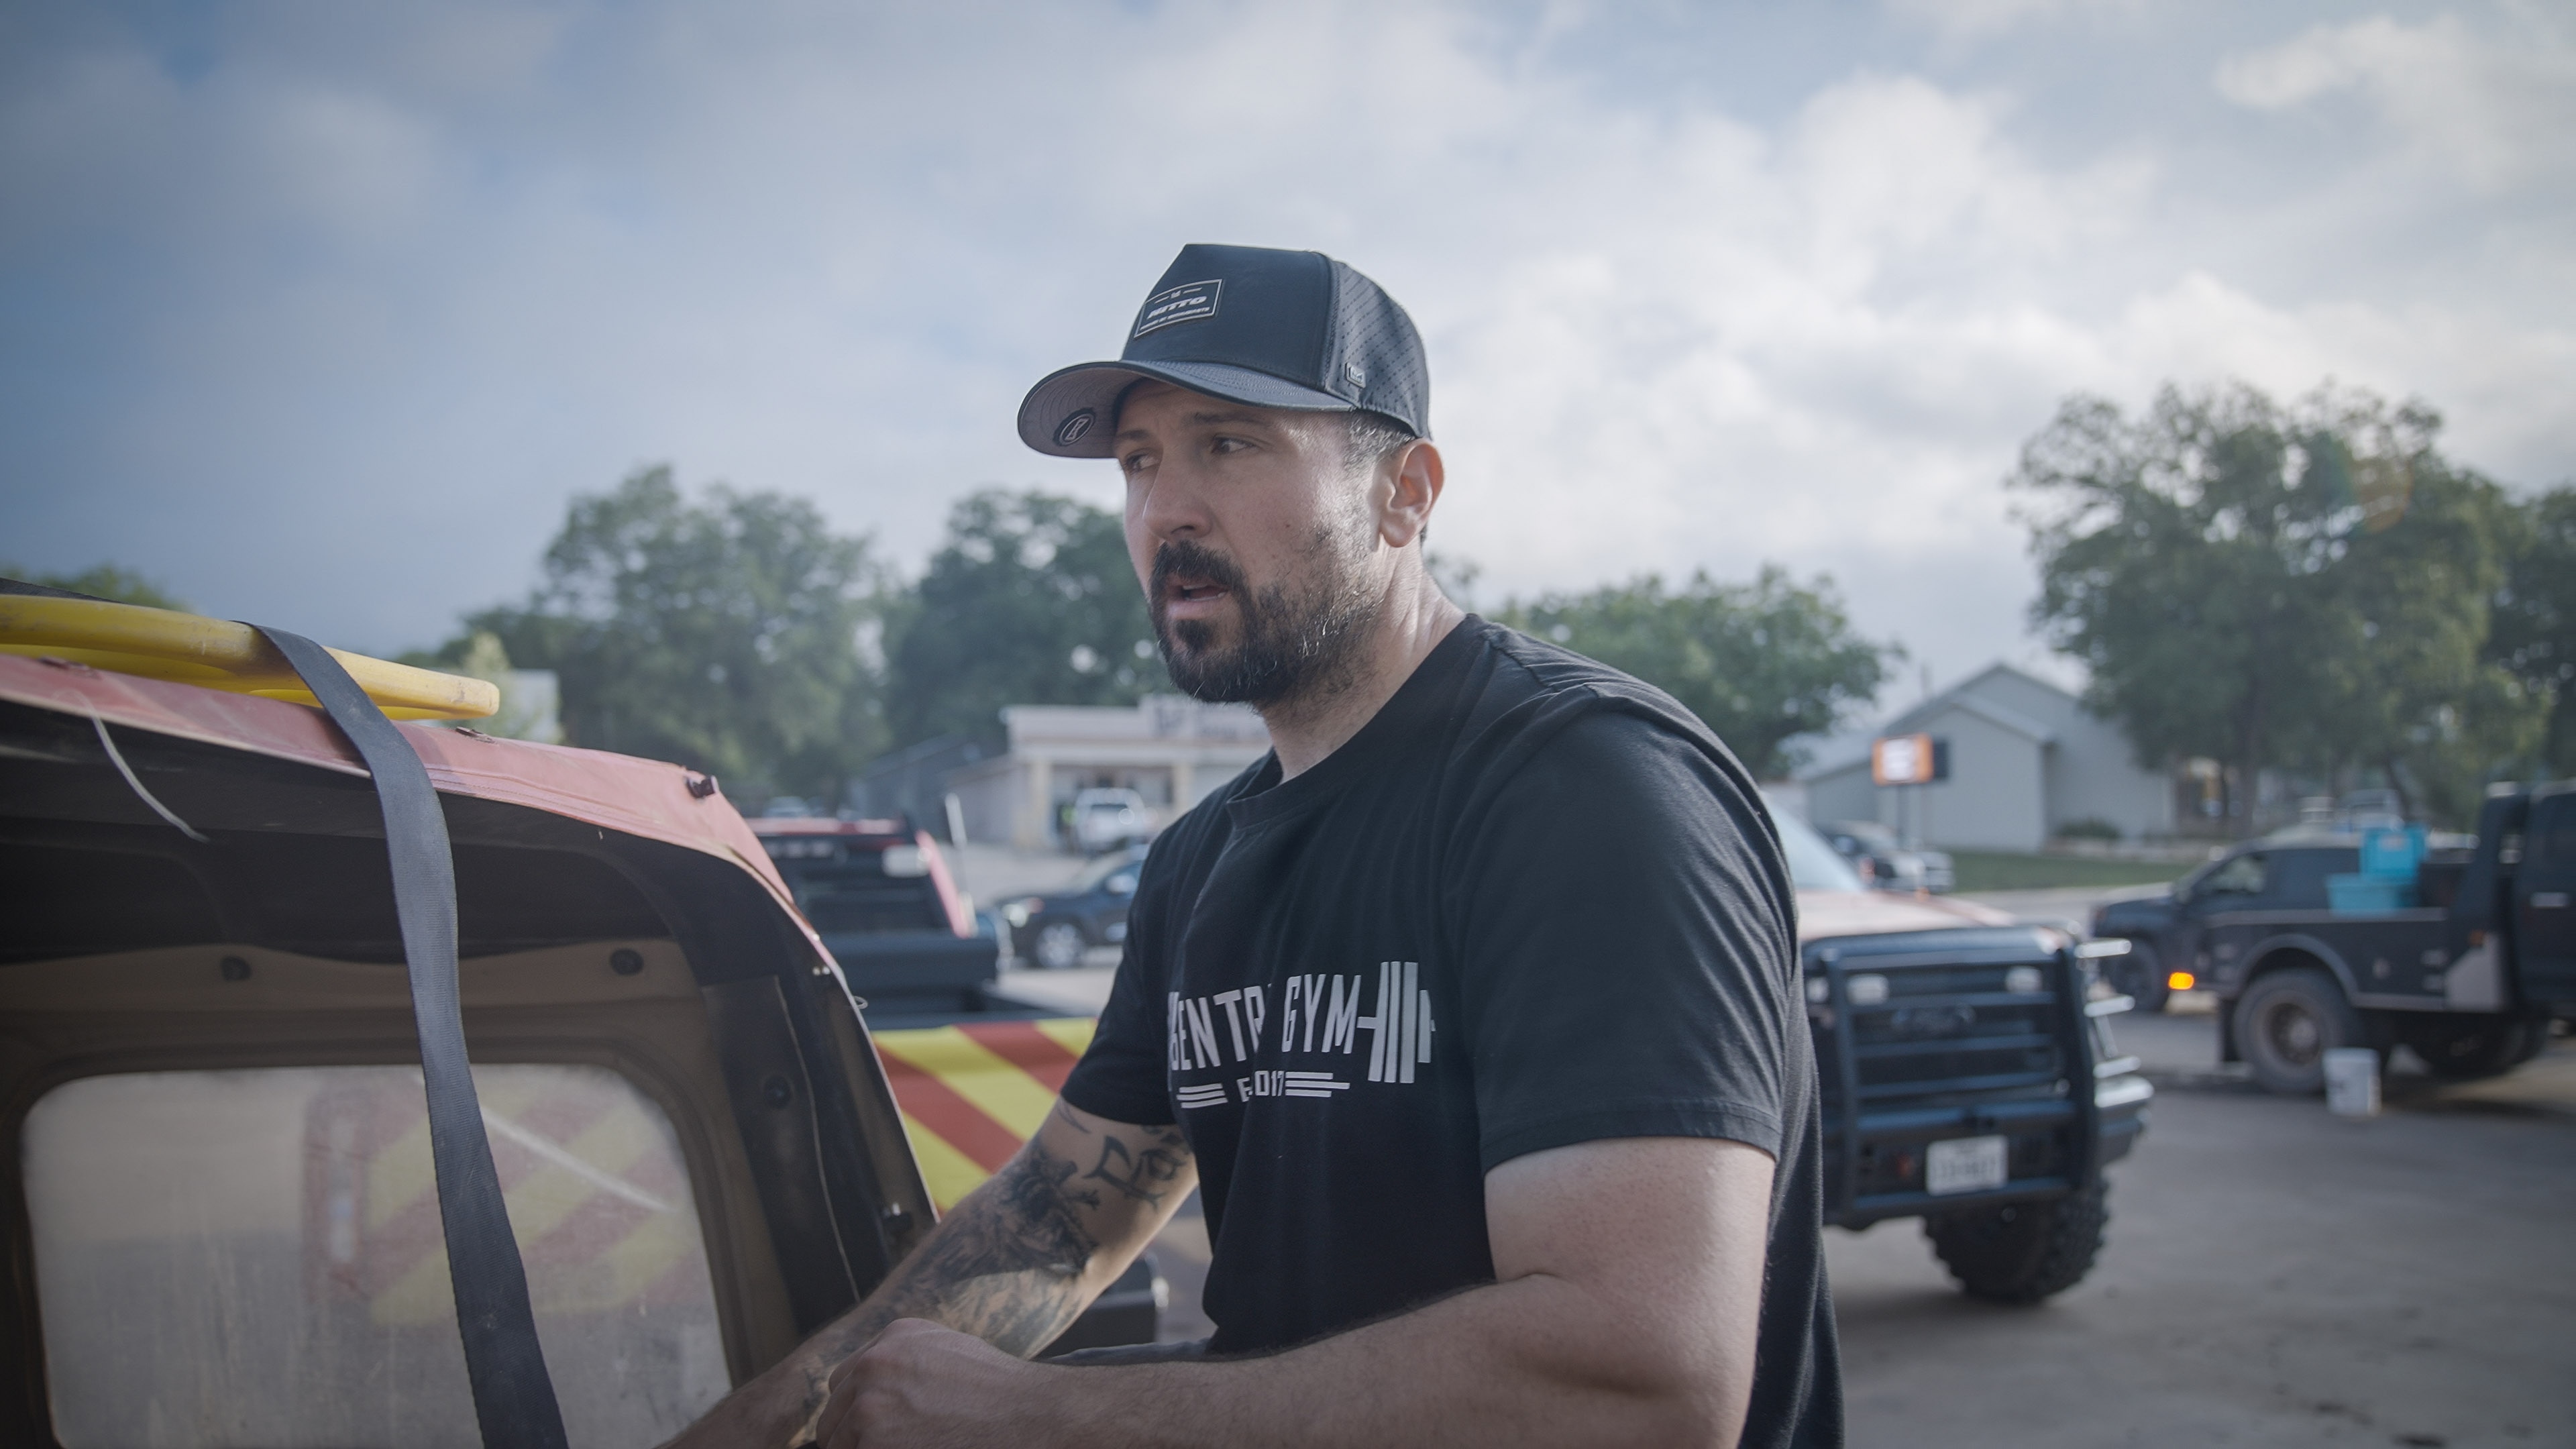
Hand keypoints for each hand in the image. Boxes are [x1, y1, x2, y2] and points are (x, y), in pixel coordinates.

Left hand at [815, 1318, 1051, 1448]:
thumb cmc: (999, 1393)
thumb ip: (906, 1358)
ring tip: (907, 1447)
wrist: (1029, 1415)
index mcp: (894, 1338)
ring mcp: (869, 1402)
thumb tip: (871, 1388)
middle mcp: (875, 1363)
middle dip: (854, 1435)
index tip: (878, 1429)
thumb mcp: (949, 1352)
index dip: (859, 1410)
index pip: (846, 1381)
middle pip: (834, 1414)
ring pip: (837, 1443)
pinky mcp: (870, 1437)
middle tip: (890, 1445)